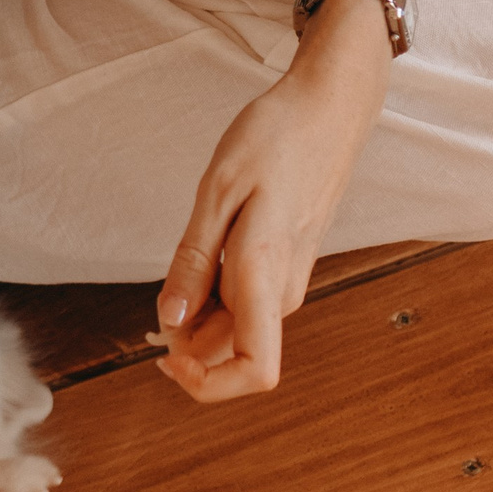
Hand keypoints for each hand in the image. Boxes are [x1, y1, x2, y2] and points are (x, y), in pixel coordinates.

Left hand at [153, 0, 392, 403]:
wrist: (327, 107)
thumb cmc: (275, 138)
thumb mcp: (218, 191)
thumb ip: (195, 261)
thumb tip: (171, 322)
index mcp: (268, 277)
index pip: (256, 373)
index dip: (206, 384)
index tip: (165, 354)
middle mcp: (283, 293)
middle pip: (227, 355)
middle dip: (183, 340)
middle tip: (165, 282)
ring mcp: (286, 284)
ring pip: (229, 331)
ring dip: (194, 315)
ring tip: (189, 254)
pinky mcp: (283, 270)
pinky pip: (240, 305)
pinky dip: (208, 295)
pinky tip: (204, 253)